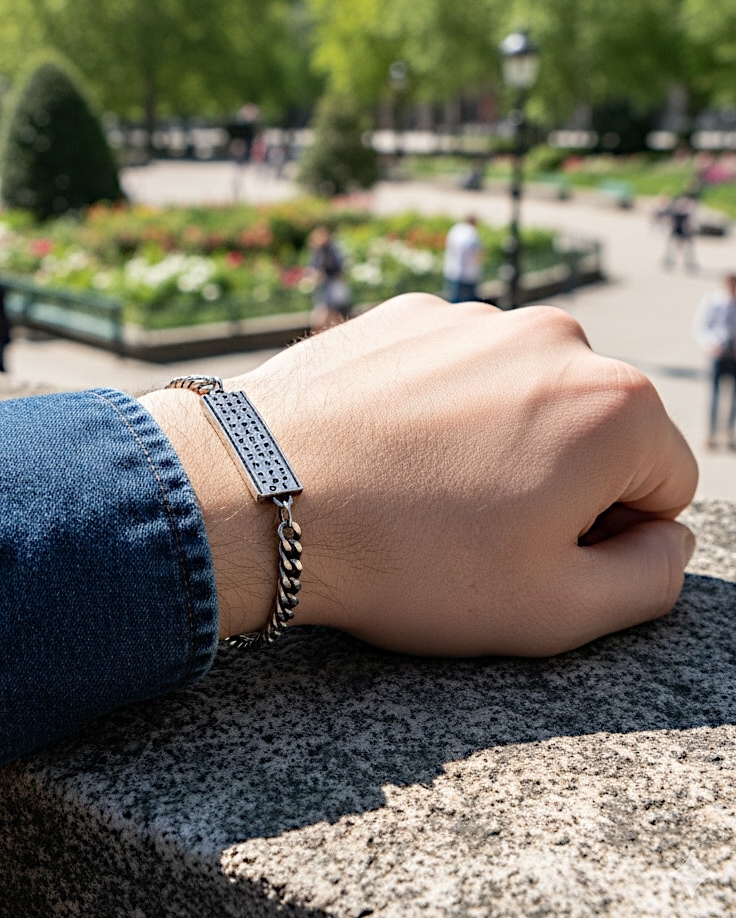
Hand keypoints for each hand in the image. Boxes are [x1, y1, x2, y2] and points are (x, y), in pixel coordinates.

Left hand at [142, 295, 697, 656]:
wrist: (259, 495)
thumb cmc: (407, 559)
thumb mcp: (554, 609)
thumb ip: (650, 579)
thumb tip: (664, 537)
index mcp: (613, 404)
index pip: (663, 483)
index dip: (607, 535)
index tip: (529, 552)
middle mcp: (553, 337)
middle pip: (593, 430)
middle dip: (554, 481)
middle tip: (468, 526)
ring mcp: (471, 316)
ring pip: (519, 396)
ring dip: (492, 441)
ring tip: (418, 489)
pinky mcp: (404, 313)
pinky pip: (451, 371)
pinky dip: (434, 409)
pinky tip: (383, 449)